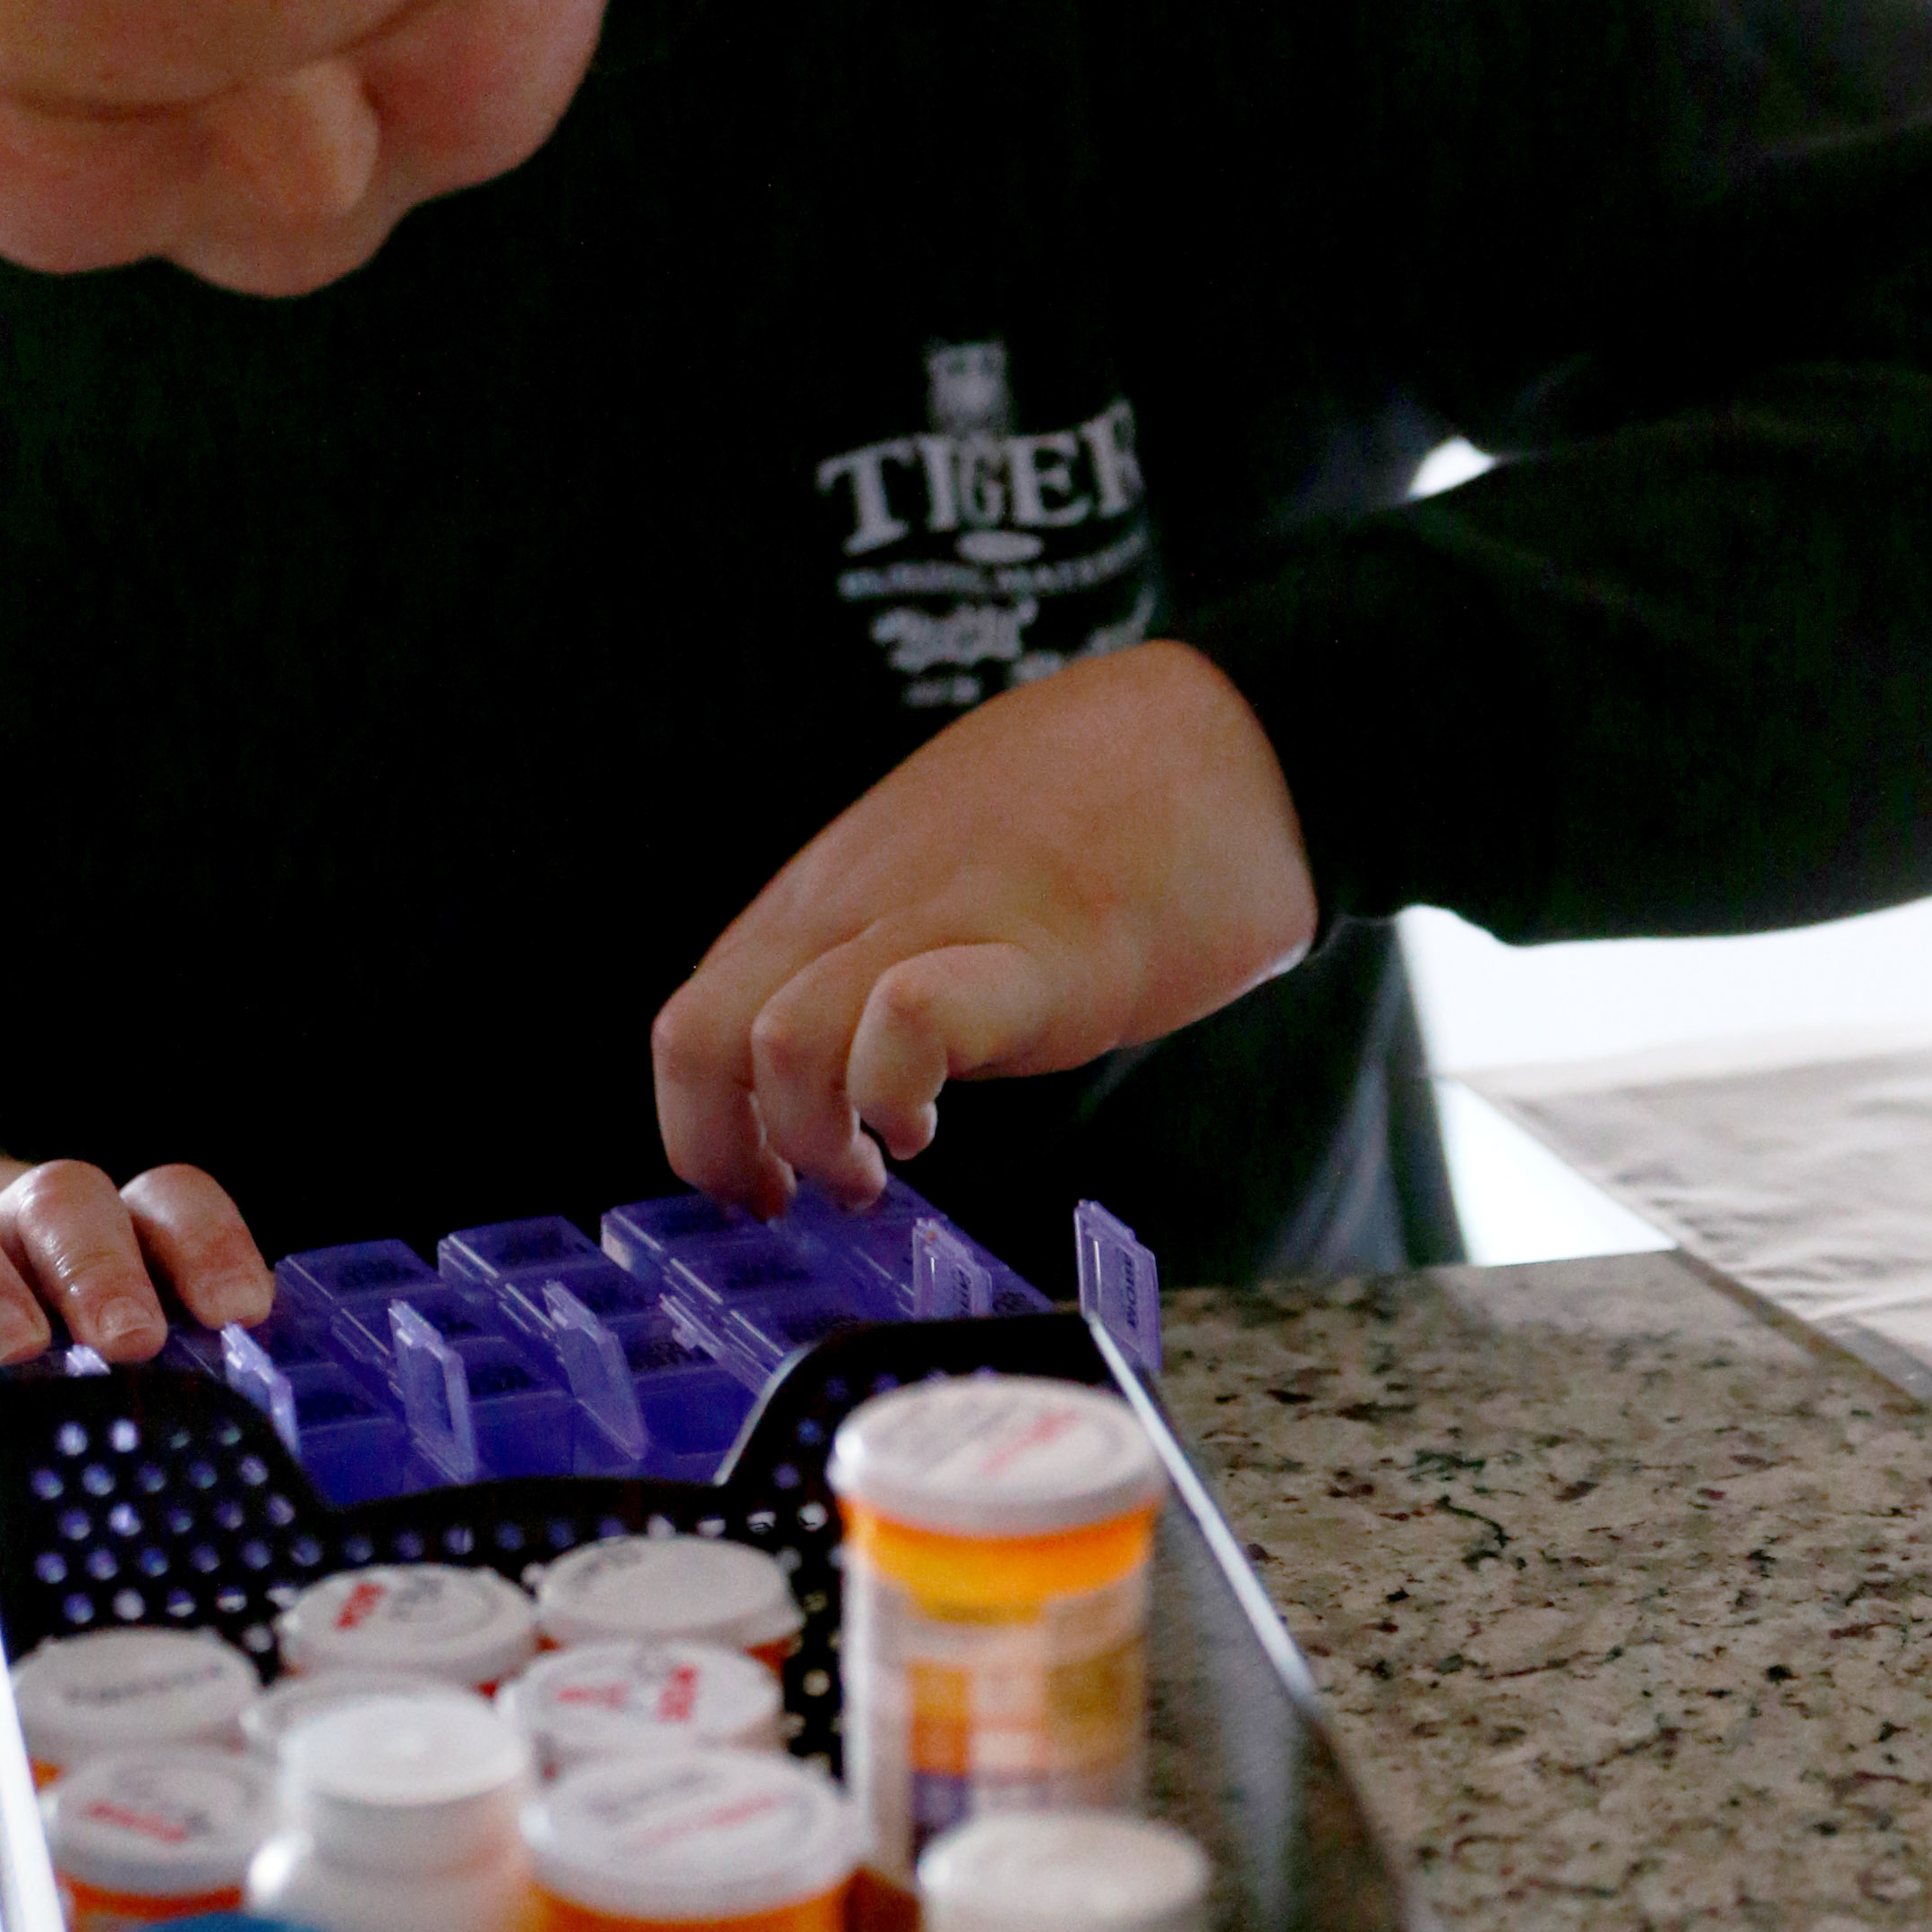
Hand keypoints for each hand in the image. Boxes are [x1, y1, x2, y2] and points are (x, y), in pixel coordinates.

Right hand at [0, 1151, 272, 1416]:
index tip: (238, 1310)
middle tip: (129, 1340)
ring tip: (15, 1347)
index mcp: (74, 1242)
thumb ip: (109, 1397)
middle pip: (61, 1202)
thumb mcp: (37, 1351)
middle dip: (102, 1268)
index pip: (159, 1206)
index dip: (206, 1243)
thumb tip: (212, 1488)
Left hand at [651, 640, 1315, 1214]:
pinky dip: (893, 1093)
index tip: (762, 1183)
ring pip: (779, 1037)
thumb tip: (839, 1054)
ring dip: (811, 1138)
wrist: (1238, 737)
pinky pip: (909, 1016)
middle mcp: (854, 903)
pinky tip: (933, 1120)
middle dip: (726, 1149)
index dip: (702, 1126)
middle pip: (700, 1036)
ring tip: (878, 1165)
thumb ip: (875, 950)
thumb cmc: (1104, 810)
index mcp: (829, 895)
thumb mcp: (942, 876)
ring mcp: (936, 920)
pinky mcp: (1033, 950)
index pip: (694, 1017)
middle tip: (800, 1194)